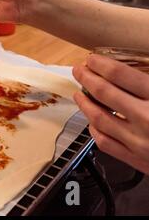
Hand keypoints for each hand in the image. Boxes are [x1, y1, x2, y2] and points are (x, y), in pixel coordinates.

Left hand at [73, 54, 148, 173]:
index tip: (91, 59)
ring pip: (99, 119)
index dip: (101, 64)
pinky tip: (93, 122)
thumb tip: (141, 64)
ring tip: (79, 93)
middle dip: (87, 78)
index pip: (120, 75)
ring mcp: (139, 142)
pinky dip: (95, 130)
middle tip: (79, 70)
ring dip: (85, 104)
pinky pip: (106, 144)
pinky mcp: (137, 160)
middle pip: (105, 94)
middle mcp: (146, 119)